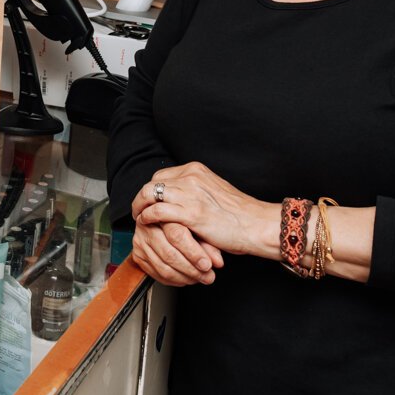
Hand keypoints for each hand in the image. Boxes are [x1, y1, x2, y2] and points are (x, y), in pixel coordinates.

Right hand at [130, 220, 222, 285]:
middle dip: (191, 269)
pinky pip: (157, 274)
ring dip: (185, 277)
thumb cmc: (186, 221)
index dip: (193, 253)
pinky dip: (174, 280)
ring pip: (163, 267)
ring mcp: (141, 242)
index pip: (177, 235)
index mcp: (163, 213)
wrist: (164, 219)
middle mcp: (148, 226)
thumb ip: (209, 244)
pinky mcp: (138, 255)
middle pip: (169, 254)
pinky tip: (186, 278)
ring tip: (200, 278)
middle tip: (208, 276)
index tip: (207, 264)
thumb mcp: (199, 227)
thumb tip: (218, 262)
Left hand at [132, 162, 267, 257]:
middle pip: (153, 183)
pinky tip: (147, 223)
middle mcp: (191, 177)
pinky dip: (147, 217)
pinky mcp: (191, 213)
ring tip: (138, 218)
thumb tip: (176, 199)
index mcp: (196, 170)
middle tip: (138, 210)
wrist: (256, 224)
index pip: (162, 176)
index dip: (151, 190)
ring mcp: (190, 194)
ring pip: (150, 194)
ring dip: (140, 207)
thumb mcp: (213, 192)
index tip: (147, 201)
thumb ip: (194, 191)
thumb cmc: (239, 214)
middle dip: (142, 198)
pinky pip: (157, 211)